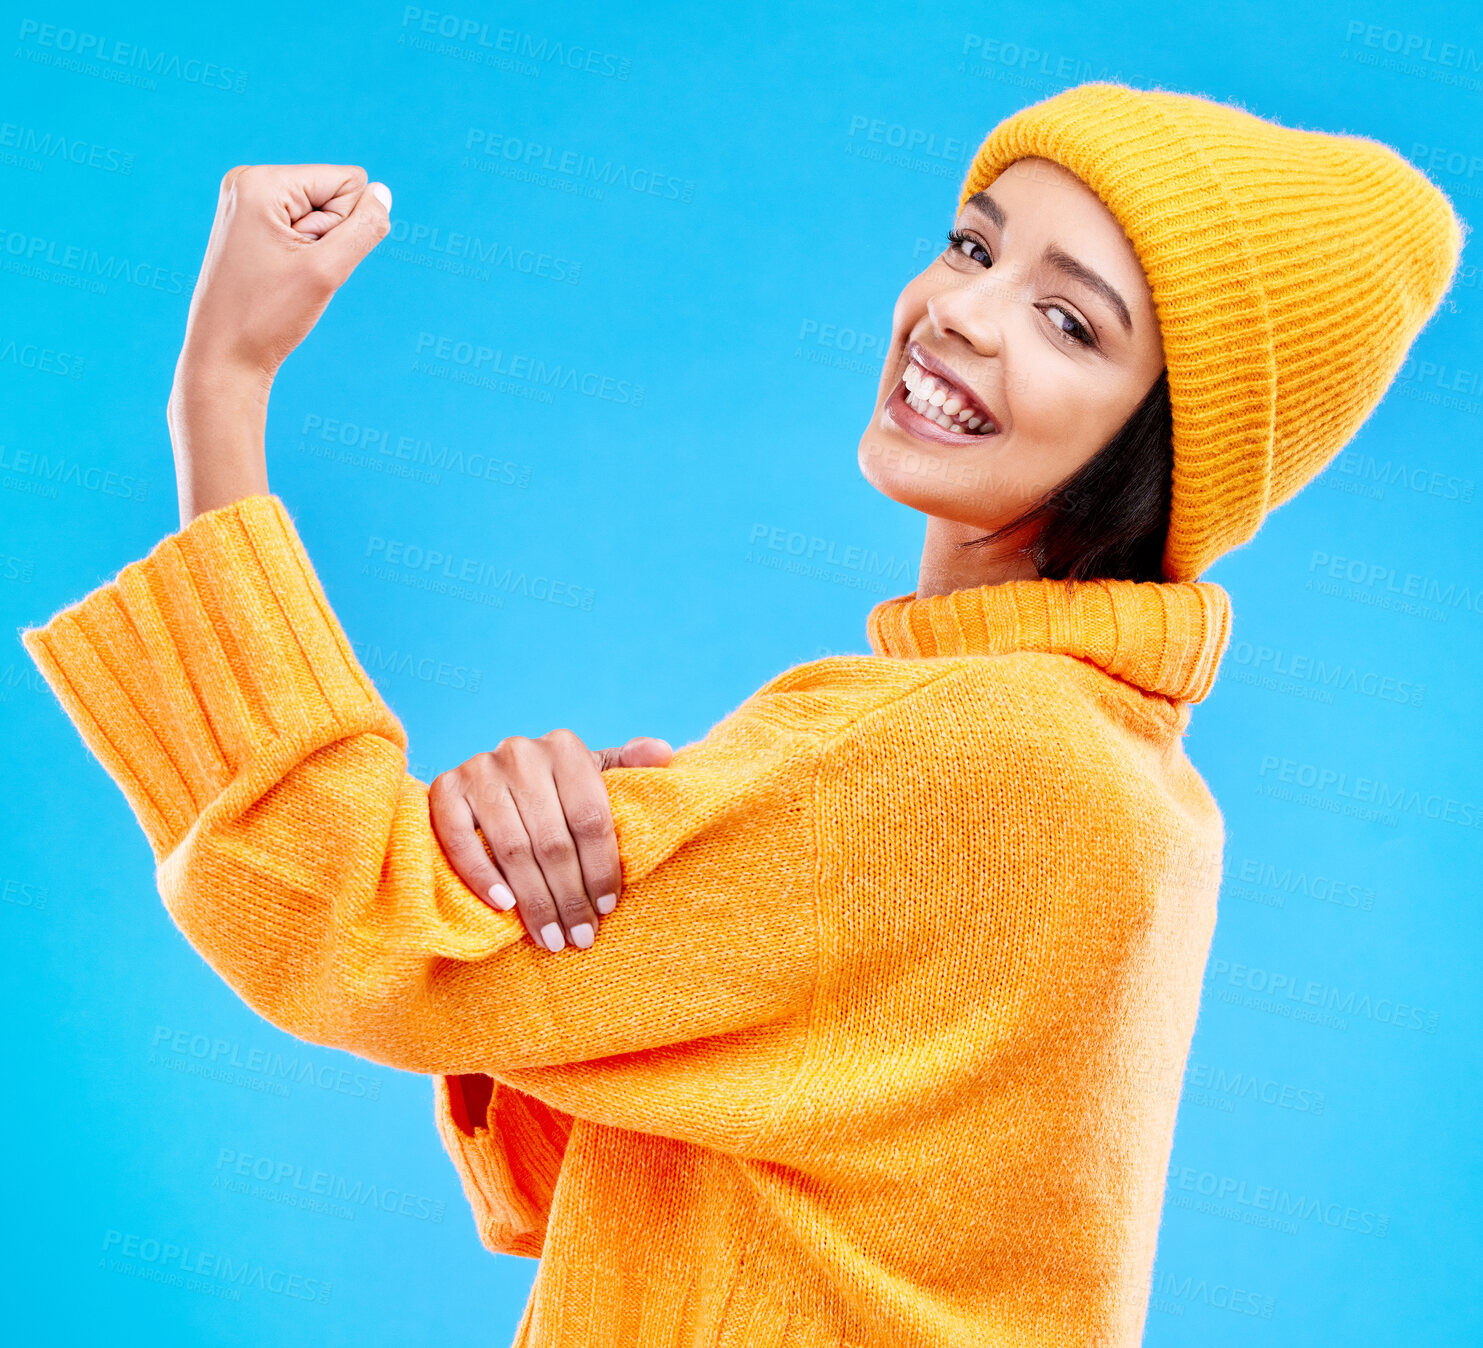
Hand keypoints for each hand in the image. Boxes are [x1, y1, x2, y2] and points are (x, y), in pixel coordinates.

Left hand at [167, 163, 390, 522]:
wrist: (223, 358)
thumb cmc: (268, 317)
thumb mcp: (327, 271)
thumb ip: (364, 228)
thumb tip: (382, 193)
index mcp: (261, 182)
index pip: (347, 181)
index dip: (344, 226)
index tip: (307, 259)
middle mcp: (247, 182)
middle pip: (332, 195)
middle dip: (327, 238)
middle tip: (295, 273)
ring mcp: (244, 203)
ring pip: (319, 215)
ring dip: (316, 251)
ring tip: (285, 278)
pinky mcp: (247, 225)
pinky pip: (300, 228)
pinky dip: (302, 256)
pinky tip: (279, 278)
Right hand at [430, 731, 674, 952]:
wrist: (487, 778)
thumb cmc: (553, 788)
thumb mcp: (589, 774)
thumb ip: (625, 766)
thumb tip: (665, 753)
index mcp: (565, 748)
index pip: (591, 818)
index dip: (602, 868)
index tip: (607, 909)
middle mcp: (521, 753)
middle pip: (553, 840)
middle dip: (569, 896)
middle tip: (579, 937)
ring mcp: (479, 769)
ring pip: (512, 847)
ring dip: (533, 900)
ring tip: (550, 937)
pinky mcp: (444, 788)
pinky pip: (460, 840)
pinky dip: (481, 877)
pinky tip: (504, 907)